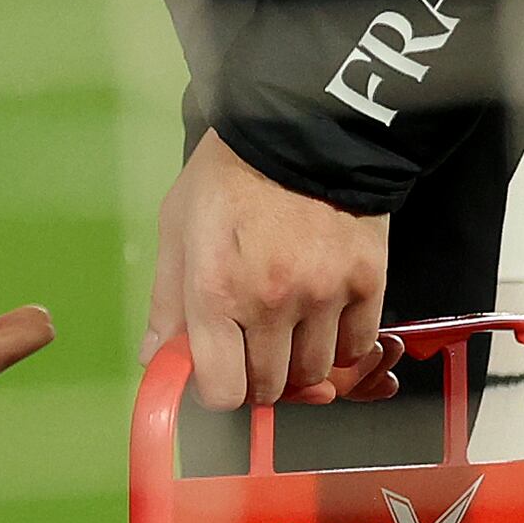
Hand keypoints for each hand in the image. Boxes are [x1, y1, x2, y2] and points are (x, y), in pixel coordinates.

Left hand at [152, 133, 395, 409]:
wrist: (302, 132)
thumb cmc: (228, 178)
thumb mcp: (178, 228)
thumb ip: (167, 301)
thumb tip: (155, 360)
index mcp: (214, 291)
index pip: (222, 389)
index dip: (218, 390)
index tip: (218, 373)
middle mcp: (270, 302)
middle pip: (271, 388)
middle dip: (258, 379)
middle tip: (253, 350)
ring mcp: (323, 296)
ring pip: (317, 373)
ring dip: (300, 363)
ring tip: (288, 329)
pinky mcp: (368, 284)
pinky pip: (358, 346)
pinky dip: (341, 344)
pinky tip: (324, 318)